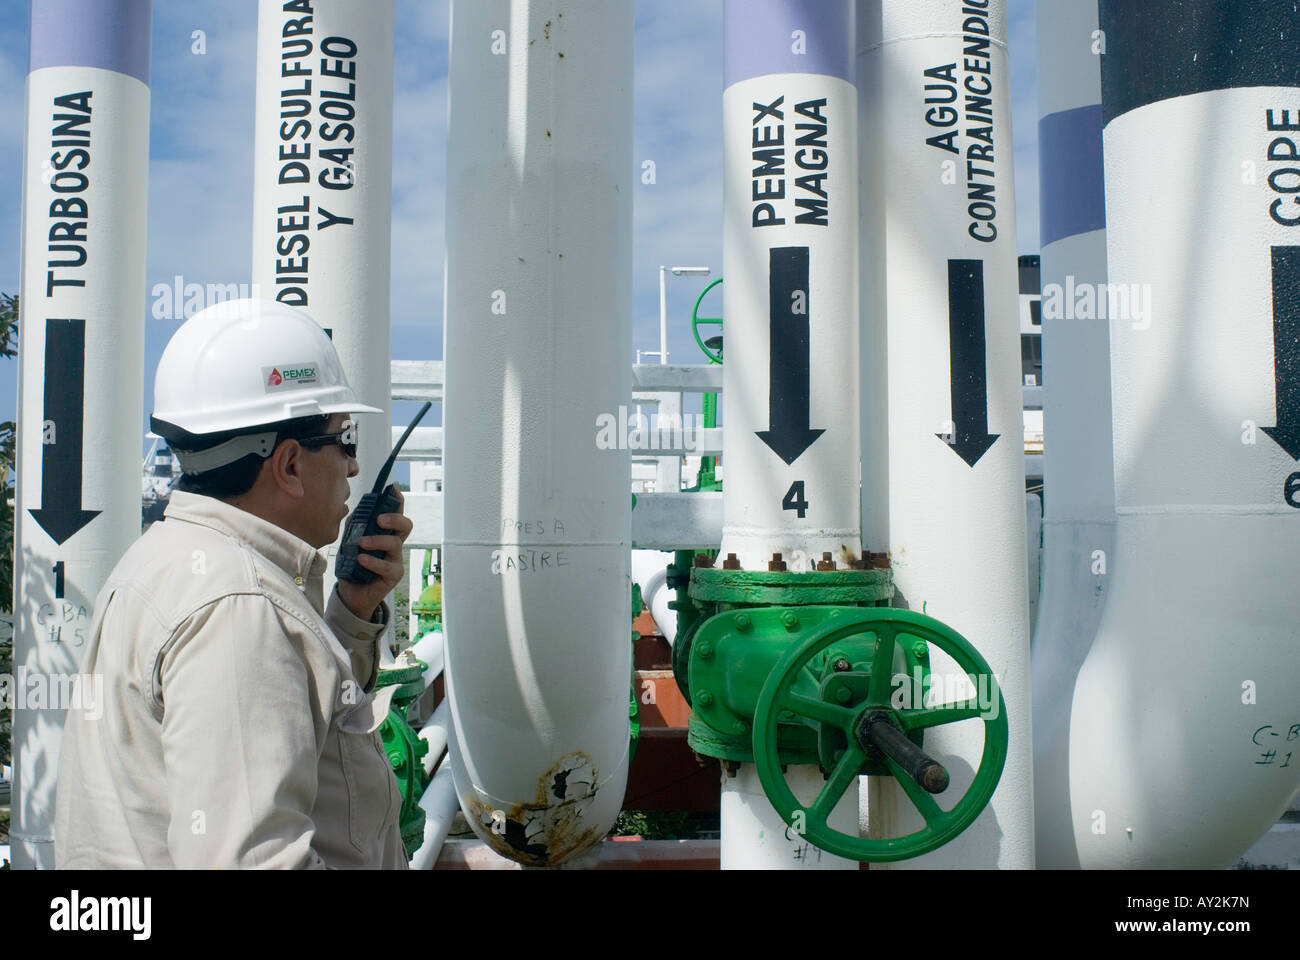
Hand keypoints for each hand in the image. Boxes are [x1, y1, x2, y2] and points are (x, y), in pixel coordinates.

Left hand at [336, 489, 412, 621]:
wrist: (351, 594)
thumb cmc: (353, 566)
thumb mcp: (350, 543)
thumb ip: (354, 528)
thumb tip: (354, 511)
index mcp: (386, 533)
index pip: (396, 513)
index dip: (398, 501)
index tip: (393, 491)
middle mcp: (394, 545)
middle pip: (406, 526)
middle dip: (395, 519)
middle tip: (380, 520)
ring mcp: (395, 560)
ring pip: (395, 544)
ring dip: (378, 541)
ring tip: (362, 543)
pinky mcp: (393, 576)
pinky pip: (386, 566)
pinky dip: (373, 561)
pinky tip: (362, 559)